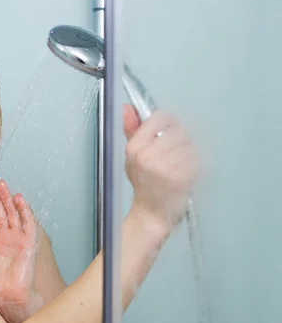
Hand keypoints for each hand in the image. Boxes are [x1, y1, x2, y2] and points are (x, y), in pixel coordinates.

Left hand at [0, 171, 41, 322]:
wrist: (6, 298)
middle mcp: (5, 237)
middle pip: (0, 209)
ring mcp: (17, 238)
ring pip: (12, 213)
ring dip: (6, 198)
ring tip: (0, 183)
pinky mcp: (28, 242)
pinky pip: (26, 223)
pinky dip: (23, 210)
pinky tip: (17, 198)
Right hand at [123, 104, 200, 233]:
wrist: (151, 214)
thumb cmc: (144, 184)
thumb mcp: (133, 156)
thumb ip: (132, 130)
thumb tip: (126, 107)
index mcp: (134, 149)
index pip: (160, 117)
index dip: (170, 123)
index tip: (171, 132)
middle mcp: (148, 157)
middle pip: (179, 130)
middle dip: (182, 140)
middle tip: (177, 154)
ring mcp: (165, 167)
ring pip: (190, 144)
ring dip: (190, 153)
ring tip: (181, 165)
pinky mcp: (181, 178)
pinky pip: (197, 159)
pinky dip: (196, 165)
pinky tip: (187, 174)